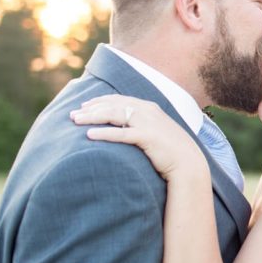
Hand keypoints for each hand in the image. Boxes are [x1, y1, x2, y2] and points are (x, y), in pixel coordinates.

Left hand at [70, 94, 204, 182]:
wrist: (189, 163)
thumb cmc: (172, 151)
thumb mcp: (157, 133)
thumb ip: (143, 126)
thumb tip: (127, 128)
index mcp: (150, 108)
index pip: (120, 99)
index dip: (100, 101)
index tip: (84, 105)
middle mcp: (148, 111)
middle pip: (113, 104)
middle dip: (91, 108)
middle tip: (72, 114)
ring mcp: (148, 123)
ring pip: (114, 115)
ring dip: (92, 117)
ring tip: (76, 121)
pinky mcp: (147, 137)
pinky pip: (121, 133)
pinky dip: (104, 133)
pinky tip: (89, 136)